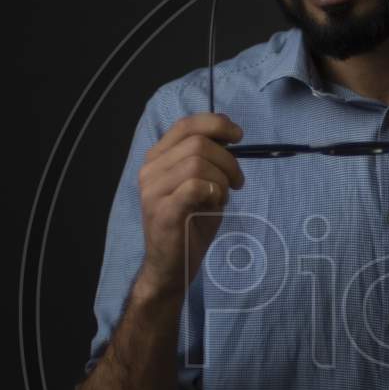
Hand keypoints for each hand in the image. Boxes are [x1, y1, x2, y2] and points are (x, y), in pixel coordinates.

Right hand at [136, 113, 245, 298]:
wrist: (171, 265)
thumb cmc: (189, 224)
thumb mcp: (200, 185)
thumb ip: (208, 160)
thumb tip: (228, 137)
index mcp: (157, 158)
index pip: (186, 125)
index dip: (216, 123)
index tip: (238, 136)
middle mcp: (150, 169)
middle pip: (198, 143)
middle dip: (228, 159)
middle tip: (238, 181)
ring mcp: (153, 190)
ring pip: (198, 163)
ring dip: (223, 177)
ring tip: (225, 196)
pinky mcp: (163, 211)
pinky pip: (194, 186)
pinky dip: (213, 191)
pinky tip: (215, 202)